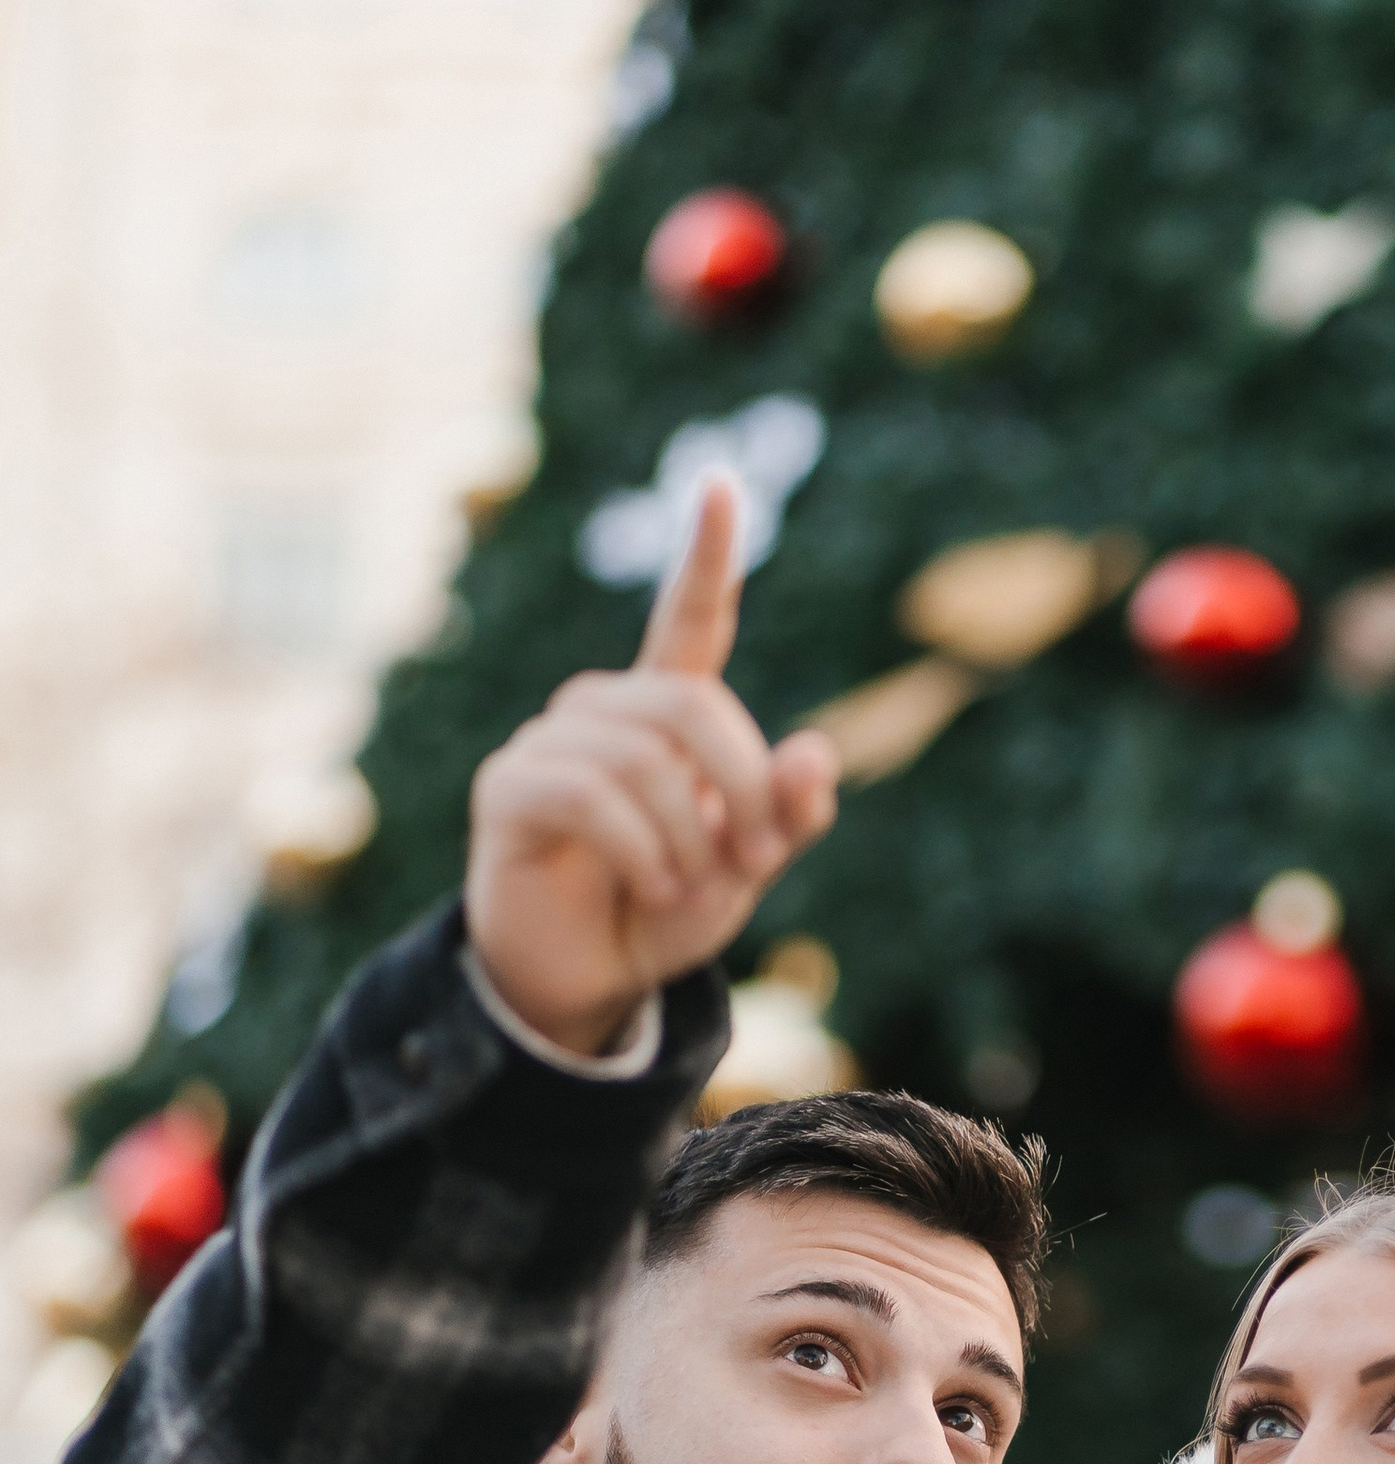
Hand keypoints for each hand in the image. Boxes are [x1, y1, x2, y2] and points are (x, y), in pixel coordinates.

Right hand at [465, 477, 837, 1056]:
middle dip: (743, 783)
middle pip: (690, 704)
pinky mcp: (508, 790)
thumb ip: (788, 814)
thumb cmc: (666, 908)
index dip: (706, 556)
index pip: (687, 619)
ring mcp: (546, 744)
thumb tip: (816, 752)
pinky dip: (645, 849)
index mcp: (663, 713)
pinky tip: (657, 884)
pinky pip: (591, 795)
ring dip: (693, 834)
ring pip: (643, 758)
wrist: (588, 980)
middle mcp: (599, 711)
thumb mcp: (748, 866)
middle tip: (760, 855)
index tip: (721, 484)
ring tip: (694, 884)